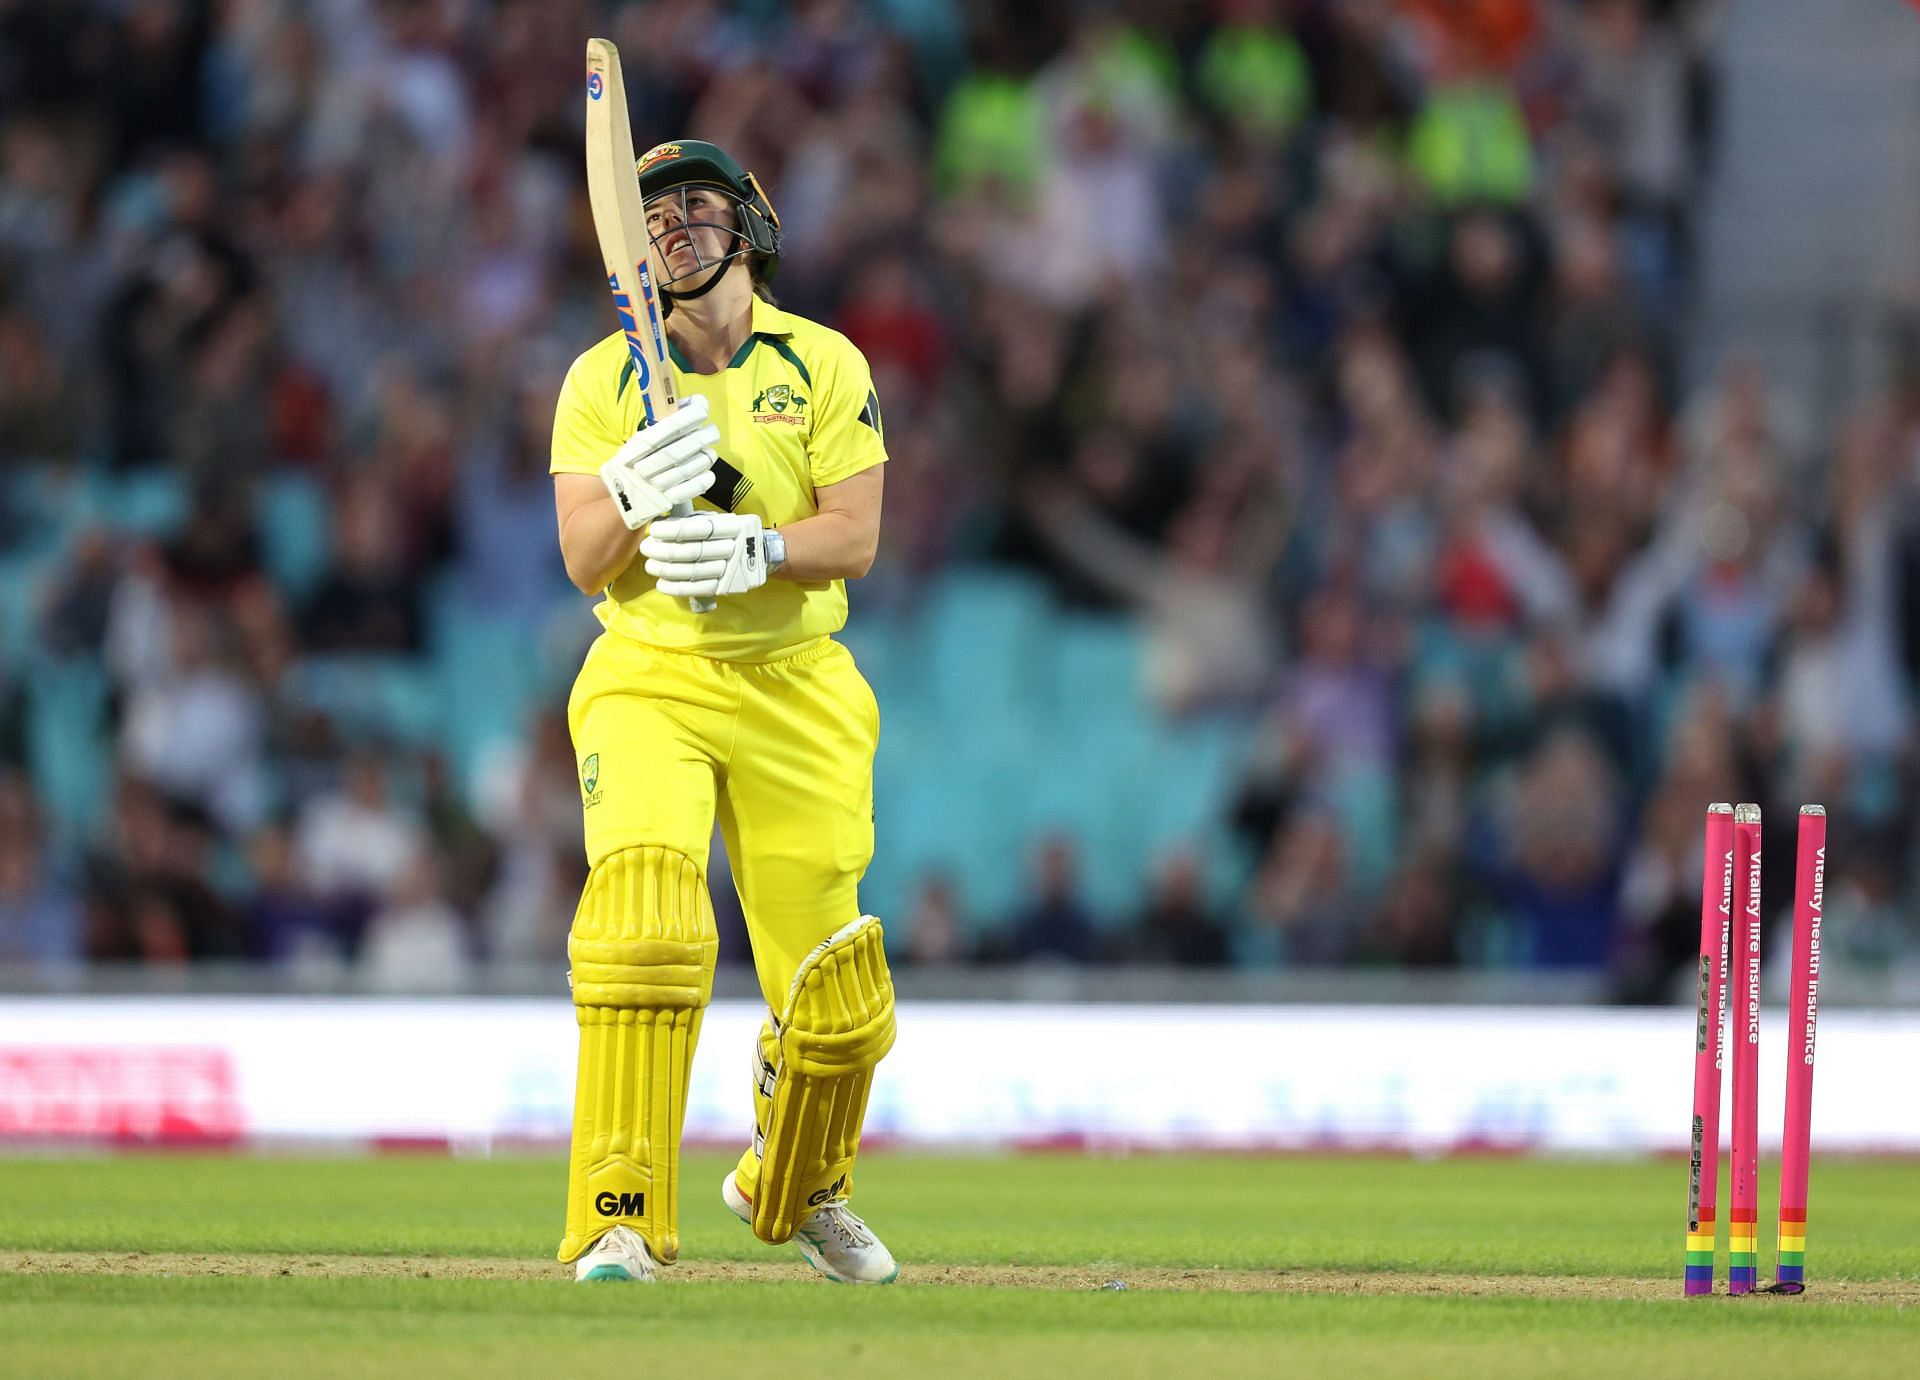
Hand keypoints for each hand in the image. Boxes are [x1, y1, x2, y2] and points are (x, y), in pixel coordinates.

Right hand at [599, 394, 719, 529]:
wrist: (623, 497)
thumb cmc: (637, 462)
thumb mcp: (640, 440)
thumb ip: (665, 423)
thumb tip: (698, 402)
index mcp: (639, 444)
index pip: (671, 425)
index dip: (691, 415)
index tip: (702, 411)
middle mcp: (648, 463)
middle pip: (688, 445)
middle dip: (705, 436)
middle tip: (711, 433)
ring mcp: (659, 484)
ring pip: (695, 464)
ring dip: (706, 457)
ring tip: (707, 453)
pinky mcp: (668, 500)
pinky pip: (696, 486)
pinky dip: (705, 478)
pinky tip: (706, 472)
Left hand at [641, 512, 768, 598]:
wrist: (758, 552)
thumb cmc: (726, 533)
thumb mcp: (715, 519)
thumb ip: (693, 520)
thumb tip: (661, 522)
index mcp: (731, 526)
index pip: (698, 529)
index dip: (673, 530)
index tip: (654, 529)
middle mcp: (734, 547)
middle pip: (693, 551)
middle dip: (664, 551)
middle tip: (646, 548)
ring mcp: (730, 569)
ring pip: (693, 571)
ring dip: (666, 570)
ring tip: (650, 565)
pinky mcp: (724, 587)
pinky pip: (698, 589)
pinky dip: (677, 588)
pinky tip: (661, 584)